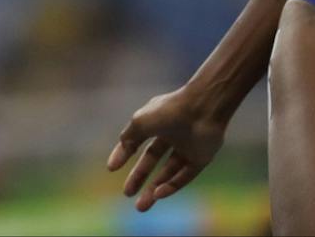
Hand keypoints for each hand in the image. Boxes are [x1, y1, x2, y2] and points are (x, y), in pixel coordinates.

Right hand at [108, 85, 228, 211]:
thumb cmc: (169, 112)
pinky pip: (185, 176)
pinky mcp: (201, 159)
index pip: (138, 142)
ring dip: (154, 188)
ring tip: (141, 205)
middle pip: (152, 161)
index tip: (112, 169)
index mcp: (156, 122)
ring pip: (168, 172)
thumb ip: (127, 139)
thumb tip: (116, 158)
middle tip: (127, 194)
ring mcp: (187, 148)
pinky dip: (172, 186)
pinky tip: (158, 194)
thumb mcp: (139, 123)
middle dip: (139, 178)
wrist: (203, 109)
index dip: (124, 155)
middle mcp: (171, 135)